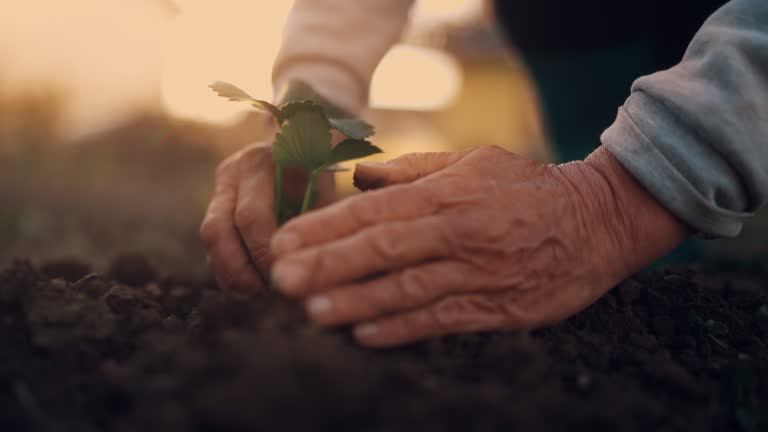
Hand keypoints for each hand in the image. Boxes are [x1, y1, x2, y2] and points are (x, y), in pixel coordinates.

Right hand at [200, 141, 334, 295]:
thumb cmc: (320, 175)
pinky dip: (227, 272)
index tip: (286, 274)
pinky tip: (250, 287)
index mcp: (261, 162)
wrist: (303, 146)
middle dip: (242, 269)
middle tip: (268, 289)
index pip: (251, 217)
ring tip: (257, 292)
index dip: (264, 254)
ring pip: (210, 239)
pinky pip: (211, 246)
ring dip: (230, 273)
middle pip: (217, 230)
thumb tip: (311, 268)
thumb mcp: (323, 187)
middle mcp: (233, 172)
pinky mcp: (215, 208)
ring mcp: (219, 188)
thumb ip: (315, 221)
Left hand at [270, 145, 688, 346]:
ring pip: (408, 289)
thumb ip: (413, 171)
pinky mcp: (497, 307)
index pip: (374, 211)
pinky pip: (442, 319)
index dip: (326, 228)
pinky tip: (366, 335)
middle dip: (328, 265)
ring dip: (357, 301)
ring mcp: (478, 271)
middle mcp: (457, 232)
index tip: (284, 242)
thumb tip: (360, 176)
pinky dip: (404, 328)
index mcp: (447, 193)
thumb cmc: (526, 187)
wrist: (597, 221)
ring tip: (313, 311)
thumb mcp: (472, 162)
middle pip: (382, 249)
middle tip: (282, 280)